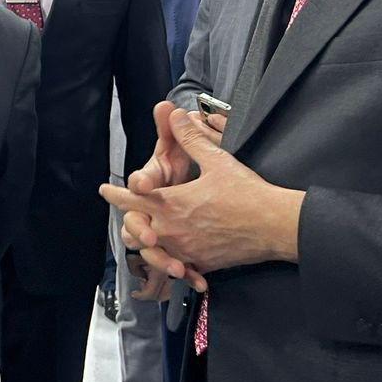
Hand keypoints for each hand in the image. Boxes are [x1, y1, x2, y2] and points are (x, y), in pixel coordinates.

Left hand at [103, 107, 303, 292]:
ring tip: (150, 238)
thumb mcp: (216, 160)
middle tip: (129, 215)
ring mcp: (186, 250)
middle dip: (131, 221)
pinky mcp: (202, 264)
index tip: (105, 191)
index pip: (132, 198)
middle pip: (137, 227)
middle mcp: (171, 230)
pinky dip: (176, 263)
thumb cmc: (247, 193)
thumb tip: (174, 114)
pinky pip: (180, 266)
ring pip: (154, 251)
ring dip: (149, 243)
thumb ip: (190, 138)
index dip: (116, 194)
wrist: (275, 226)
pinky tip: (179, 261)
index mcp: (170, 203)